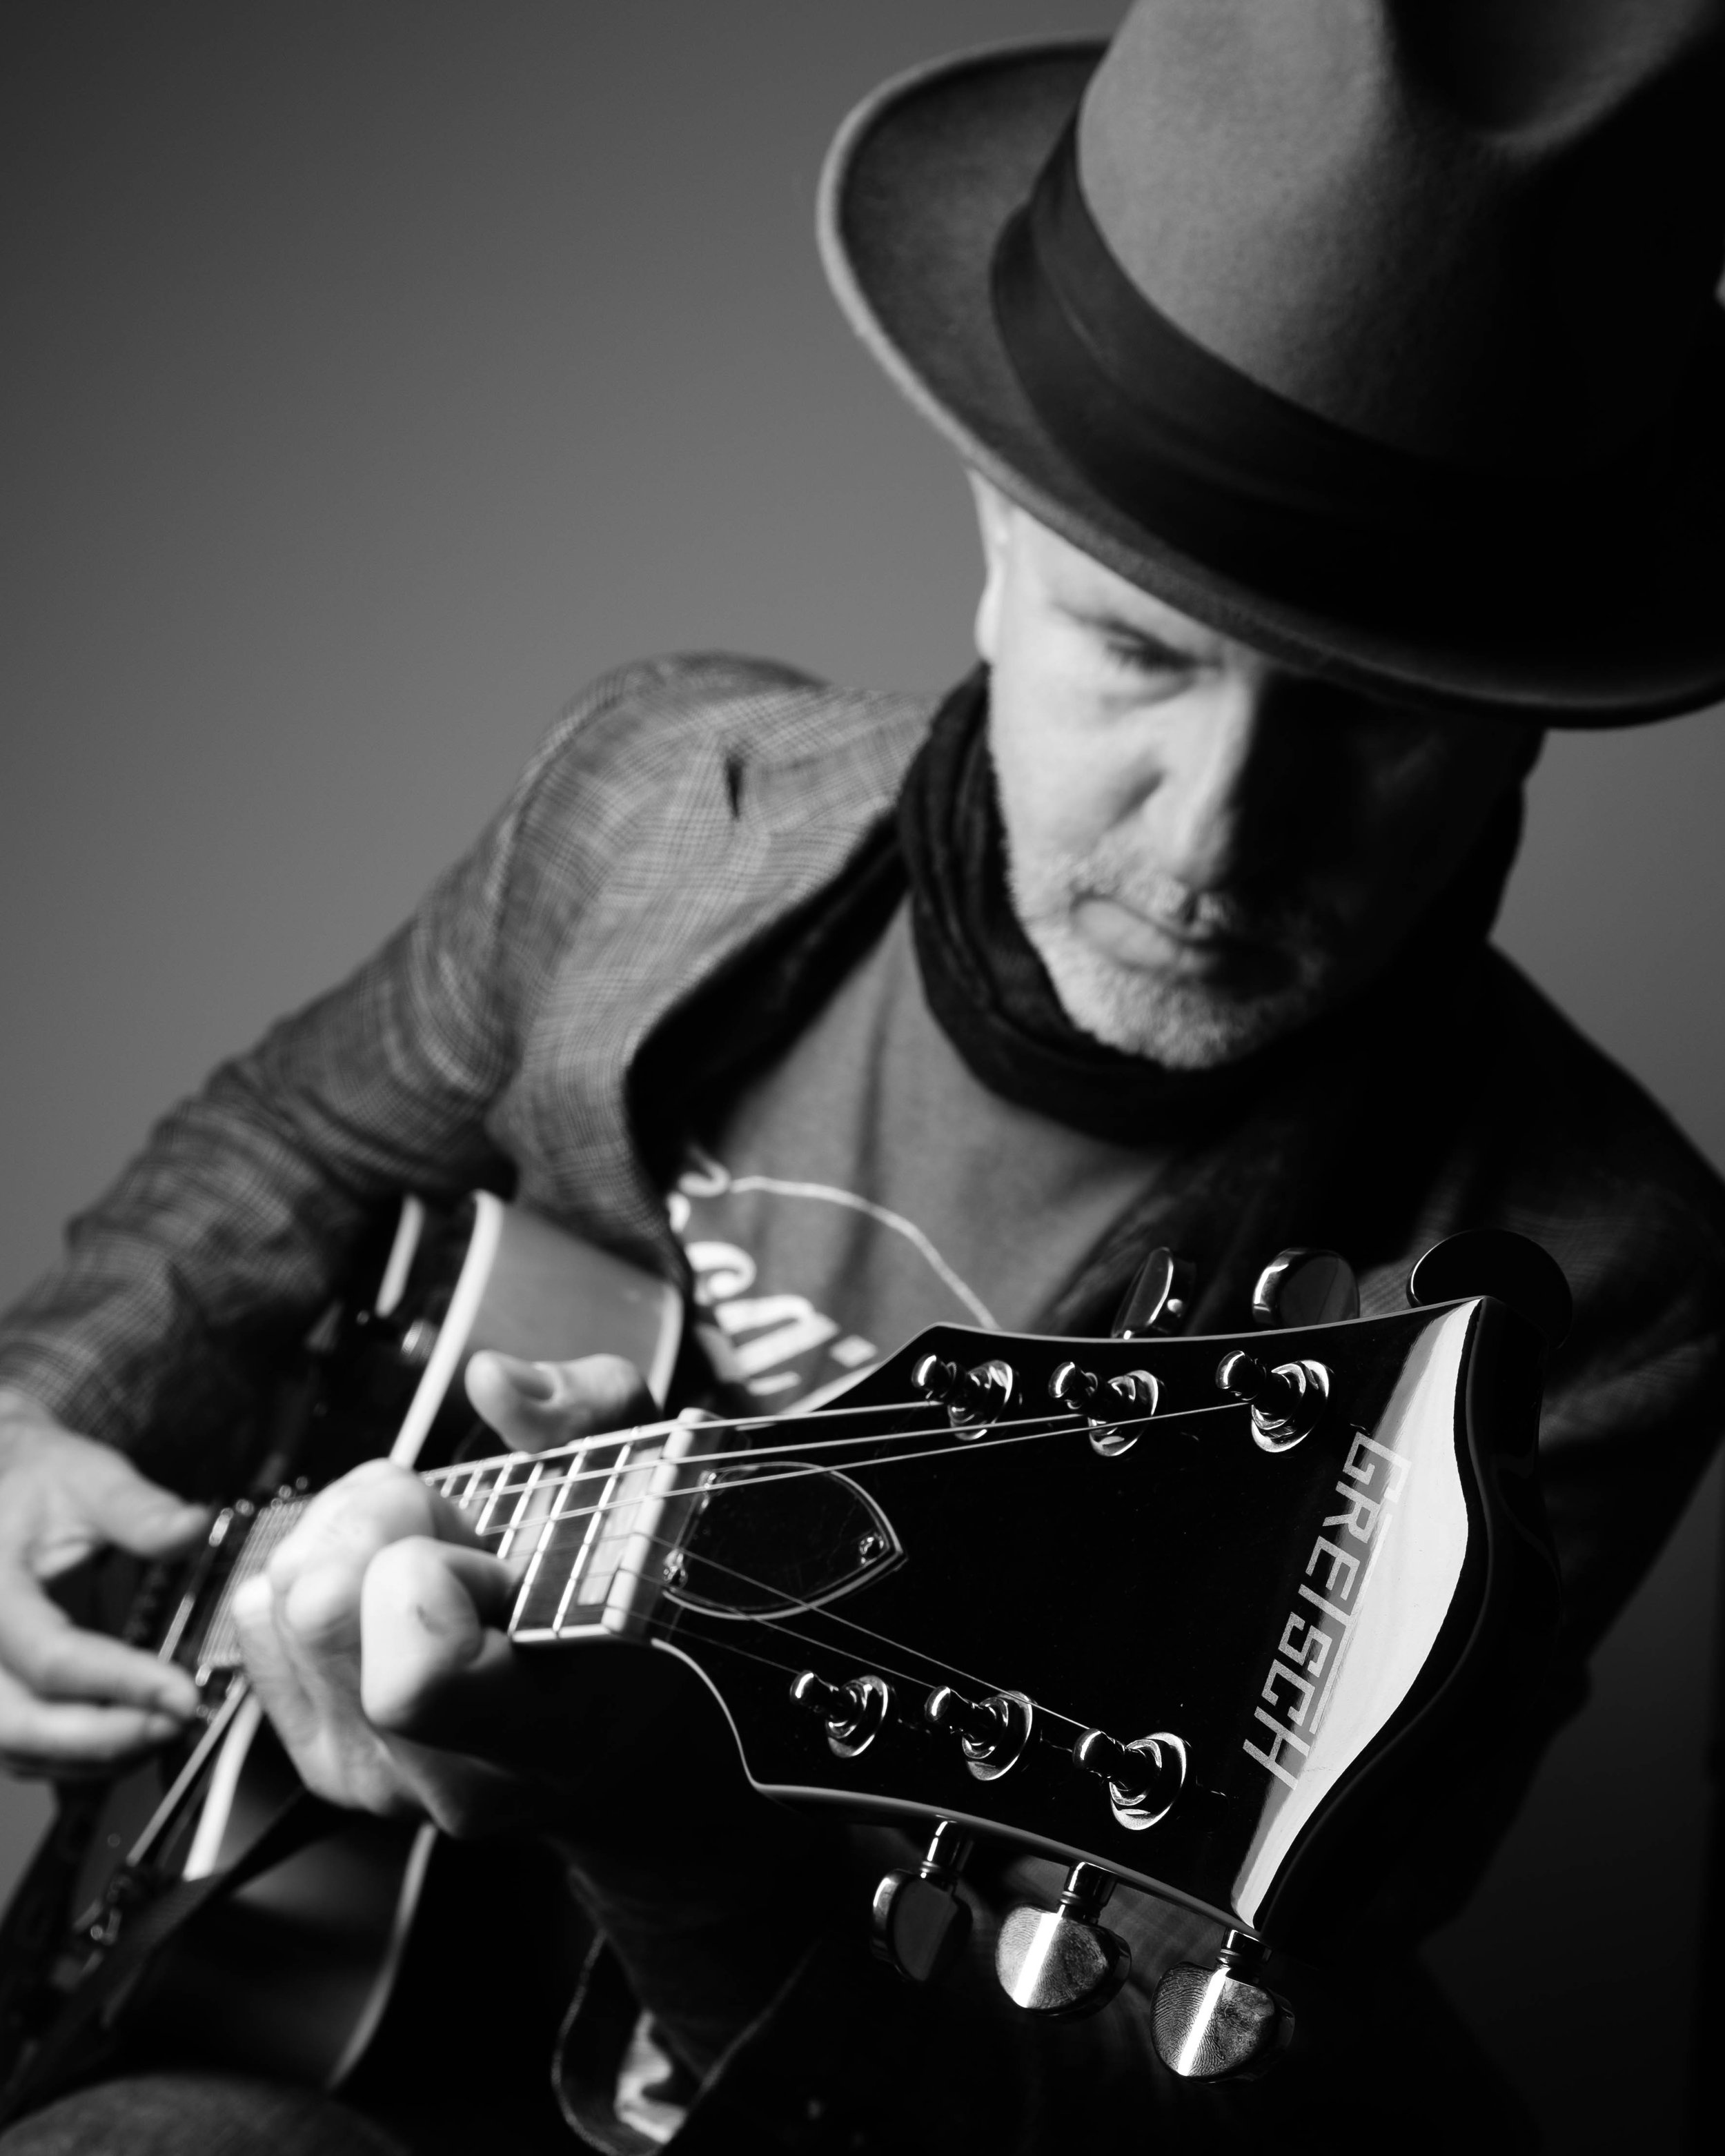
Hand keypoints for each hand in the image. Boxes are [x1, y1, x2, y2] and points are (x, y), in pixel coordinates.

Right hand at [0, 1388, 208, 1777]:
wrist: (2, 1486)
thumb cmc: (38, 1481)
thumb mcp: (89, 1477)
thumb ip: (138, 1509)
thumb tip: (191, 1528)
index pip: (49, 1655)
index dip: (118, 1681)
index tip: (182, 1692)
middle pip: (18, 1724)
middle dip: (104, 1737)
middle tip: (177, 1721)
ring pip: (14, 1748)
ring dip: (92, 1756)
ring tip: (164, 1730)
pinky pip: (17, 1747)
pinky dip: (72, 1757)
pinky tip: (129, 1738)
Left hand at [233, 1352, 698, 1834]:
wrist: (620, 1719)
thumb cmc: (637, 1598)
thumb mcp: (651, 1485)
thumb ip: (593, 1411)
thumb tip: (493, 1381)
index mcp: (554, 1733)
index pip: (418, 1676)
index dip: (433, 1573)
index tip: (491, 1558)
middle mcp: (454, 1780)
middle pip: (322, 1610)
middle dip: (380, 1524)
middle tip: (454, 1530)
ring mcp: (378, 1780)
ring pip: (280, 1605)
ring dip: (346, 1541)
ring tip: (426, 1549)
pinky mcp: (322, 1757)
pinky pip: (258, 1622)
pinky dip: (313, 1572)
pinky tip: (384, 1584)